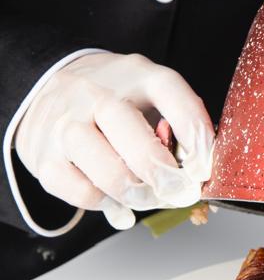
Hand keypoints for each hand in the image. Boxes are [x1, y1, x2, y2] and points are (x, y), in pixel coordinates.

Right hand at [14, 52, 214, 229]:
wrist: (45, 83)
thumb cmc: (111, 96)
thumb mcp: (147, 92)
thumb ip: (175, 124)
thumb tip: (196, 174)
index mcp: (135, 74)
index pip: (172, 94)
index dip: (196, 135)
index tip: (203, 167)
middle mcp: (98, 95)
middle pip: (137, 141)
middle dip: (166, 178)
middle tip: (179, 193)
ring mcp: (66, 125)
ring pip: (111, 173)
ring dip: (138, 196)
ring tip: (148, 197)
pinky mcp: (44, 156)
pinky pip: (83, 192)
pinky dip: (107, 204)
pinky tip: (117, 202)